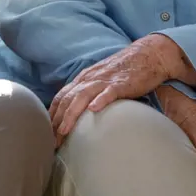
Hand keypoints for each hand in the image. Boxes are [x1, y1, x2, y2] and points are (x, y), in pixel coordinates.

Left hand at [49, 35, 188, 145]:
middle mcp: (89, 79)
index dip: (52, 114)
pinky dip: (100, 100)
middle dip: (57, 120)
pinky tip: (94, 109)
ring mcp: (104, 80)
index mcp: (83, 79)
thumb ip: (90, 93)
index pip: (61, 97)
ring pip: (82, 96)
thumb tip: (81, 112)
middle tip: (52, 140)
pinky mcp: (121, 83)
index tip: (47, 131)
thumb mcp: (101, 81)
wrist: (147, 55)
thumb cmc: (124, 71)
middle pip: (67, 99)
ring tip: (64, 130)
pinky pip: (109, 92)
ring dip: (71, 114)